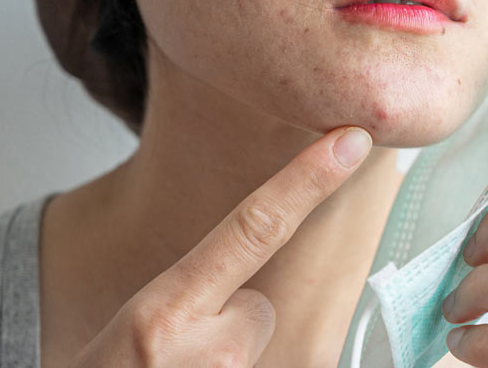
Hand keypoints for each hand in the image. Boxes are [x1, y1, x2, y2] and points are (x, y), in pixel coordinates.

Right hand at [71, 126, 372, 366]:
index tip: (349, 142)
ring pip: (261, 345)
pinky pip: (276, 363)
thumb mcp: (137, 328)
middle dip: (235, 327)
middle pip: (260, 309)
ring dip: (236, 360)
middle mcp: (205, 352)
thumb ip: (193, 294)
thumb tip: (245, 282)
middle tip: (186, 357)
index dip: (307, 181)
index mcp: (163, 314)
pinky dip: (251, 367)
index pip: (254, 227)